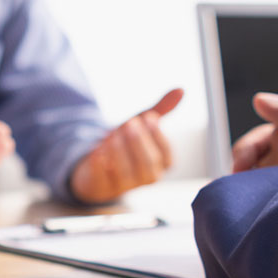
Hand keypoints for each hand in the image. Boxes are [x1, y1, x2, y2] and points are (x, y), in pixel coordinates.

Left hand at [70, 88, 183, 203]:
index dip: (157, 135)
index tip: (147, 117)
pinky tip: (97, 149)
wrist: (97, 162)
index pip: (167, 154)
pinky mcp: (102, 187)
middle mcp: (147, 177)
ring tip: (111, 133)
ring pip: (126, 172)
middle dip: (138, 141)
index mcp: (162, 163)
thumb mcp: (142, 124)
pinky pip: (102, 178)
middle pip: (148, 163)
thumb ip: (161, 110)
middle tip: (128, 122)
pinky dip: (99, 162)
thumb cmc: (126, 143)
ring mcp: (125, 186)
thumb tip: (181, 89)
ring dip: (118, 150)